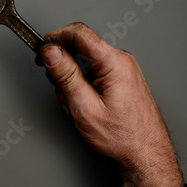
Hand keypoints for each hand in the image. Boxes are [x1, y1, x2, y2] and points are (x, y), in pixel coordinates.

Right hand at [40, 22, 183, 186]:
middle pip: (79, 47)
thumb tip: (50, 52)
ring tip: (77, 104)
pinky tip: (84, 103)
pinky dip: (81, 86)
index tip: (42, 50)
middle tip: (61, 90)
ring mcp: (121, 68)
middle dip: (63, 69)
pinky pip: (91, 71)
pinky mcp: (119, 76)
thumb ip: (66, 76)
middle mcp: (121, 60)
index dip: (55, 38)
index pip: (79, 33)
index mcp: (115, 63)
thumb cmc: (122, 136)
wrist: (144, 153)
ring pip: (83, 62)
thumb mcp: (85, 107)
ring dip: (71, 82)